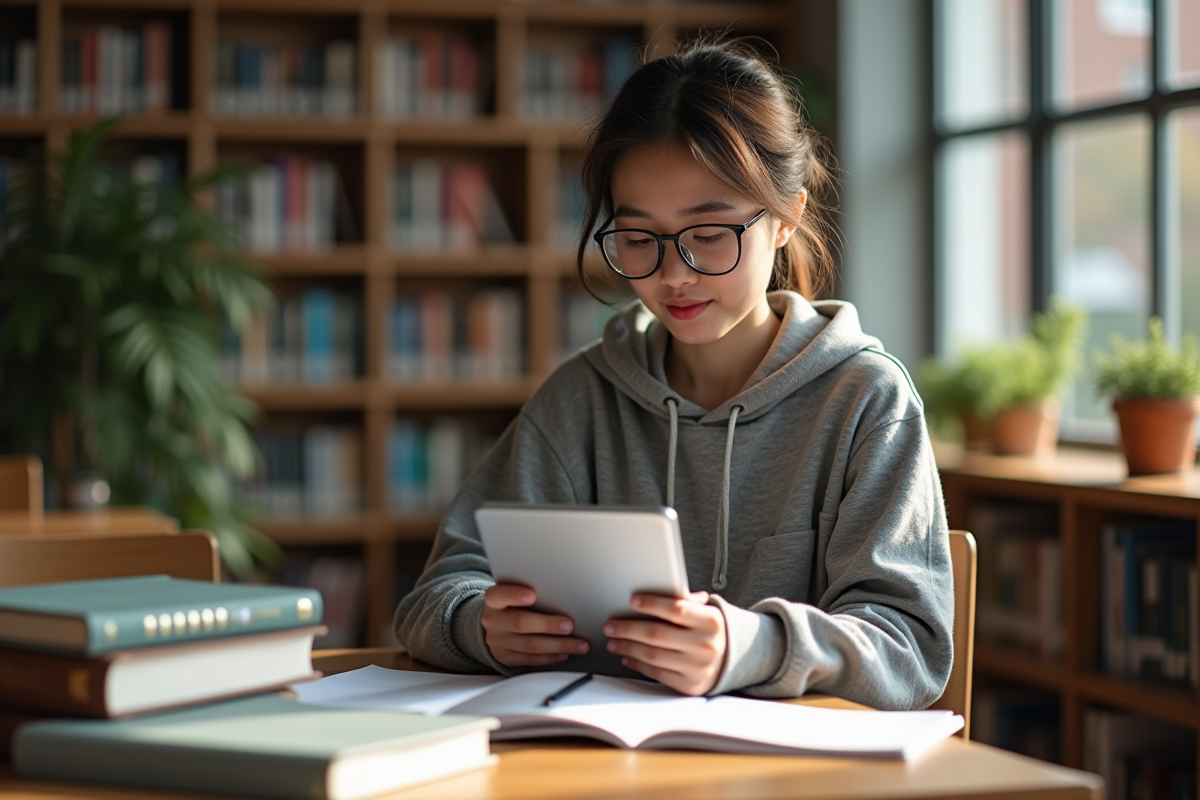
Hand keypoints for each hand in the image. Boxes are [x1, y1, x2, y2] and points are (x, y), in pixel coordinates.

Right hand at [481, 584, 589, 666]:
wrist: (495, 624)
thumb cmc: (513, 604)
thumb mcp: (514, 593)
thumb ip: (531, 593)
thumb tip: (563, 597)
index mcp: (494, 600)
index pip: (499, 595)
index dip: (514, 595)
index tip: (532, 595)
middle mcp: (493, 621)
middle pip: (520, 623)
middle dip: (548, 625)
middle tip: (569, 625)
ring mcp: (497, 641)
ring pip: (529, 645)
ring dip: (558, 645)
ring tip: (579, 645)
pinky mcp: (505, 657)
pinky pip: (530, 660)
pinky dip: (550, 657)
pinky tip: (564, 653)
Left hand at [603, 591, 725, 695]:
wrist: (736, 660)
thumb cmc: (711, 631)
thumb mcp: (706, 612)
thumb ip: (684, 602)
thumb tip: (652, 595)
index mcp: (711, 622)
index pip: (676, 609)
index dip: (652, 604)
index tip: (632, 601)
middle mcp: (706, 646)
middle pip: (657, 634)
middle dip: (628, 629)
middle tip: (610, 625)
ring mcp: (698, 668)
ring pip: (653, 655)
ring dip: (628, 647)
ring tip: (613, 641)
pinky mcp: (689, 685)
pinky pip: (657, 673)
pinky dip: (638, 664)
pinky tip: (627, 657)